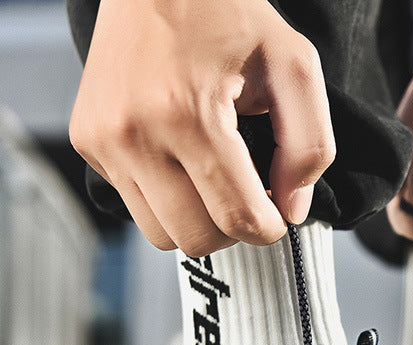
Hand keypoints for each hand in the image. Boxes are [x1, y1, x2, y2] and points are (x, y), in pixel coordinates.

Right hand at [69, 0, 335, 255]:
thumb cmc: (228, 13)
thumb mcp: (294, 65)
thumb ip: (310, 146)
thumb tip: (292, 210)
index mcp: (188, 113)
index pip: (236, 218)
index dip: (268, 229)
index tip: (277, 213)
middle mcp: (134, 133)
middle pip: (197, 240)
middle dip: (232, 229)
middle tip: (248, 196)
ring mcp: (103, 140)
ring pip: (162, 235)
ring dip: (198, 221)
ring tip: (215, 180)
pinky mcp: (87, 141)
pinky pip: (136, 207)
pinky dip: (166, 202)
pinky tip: (183, 163)